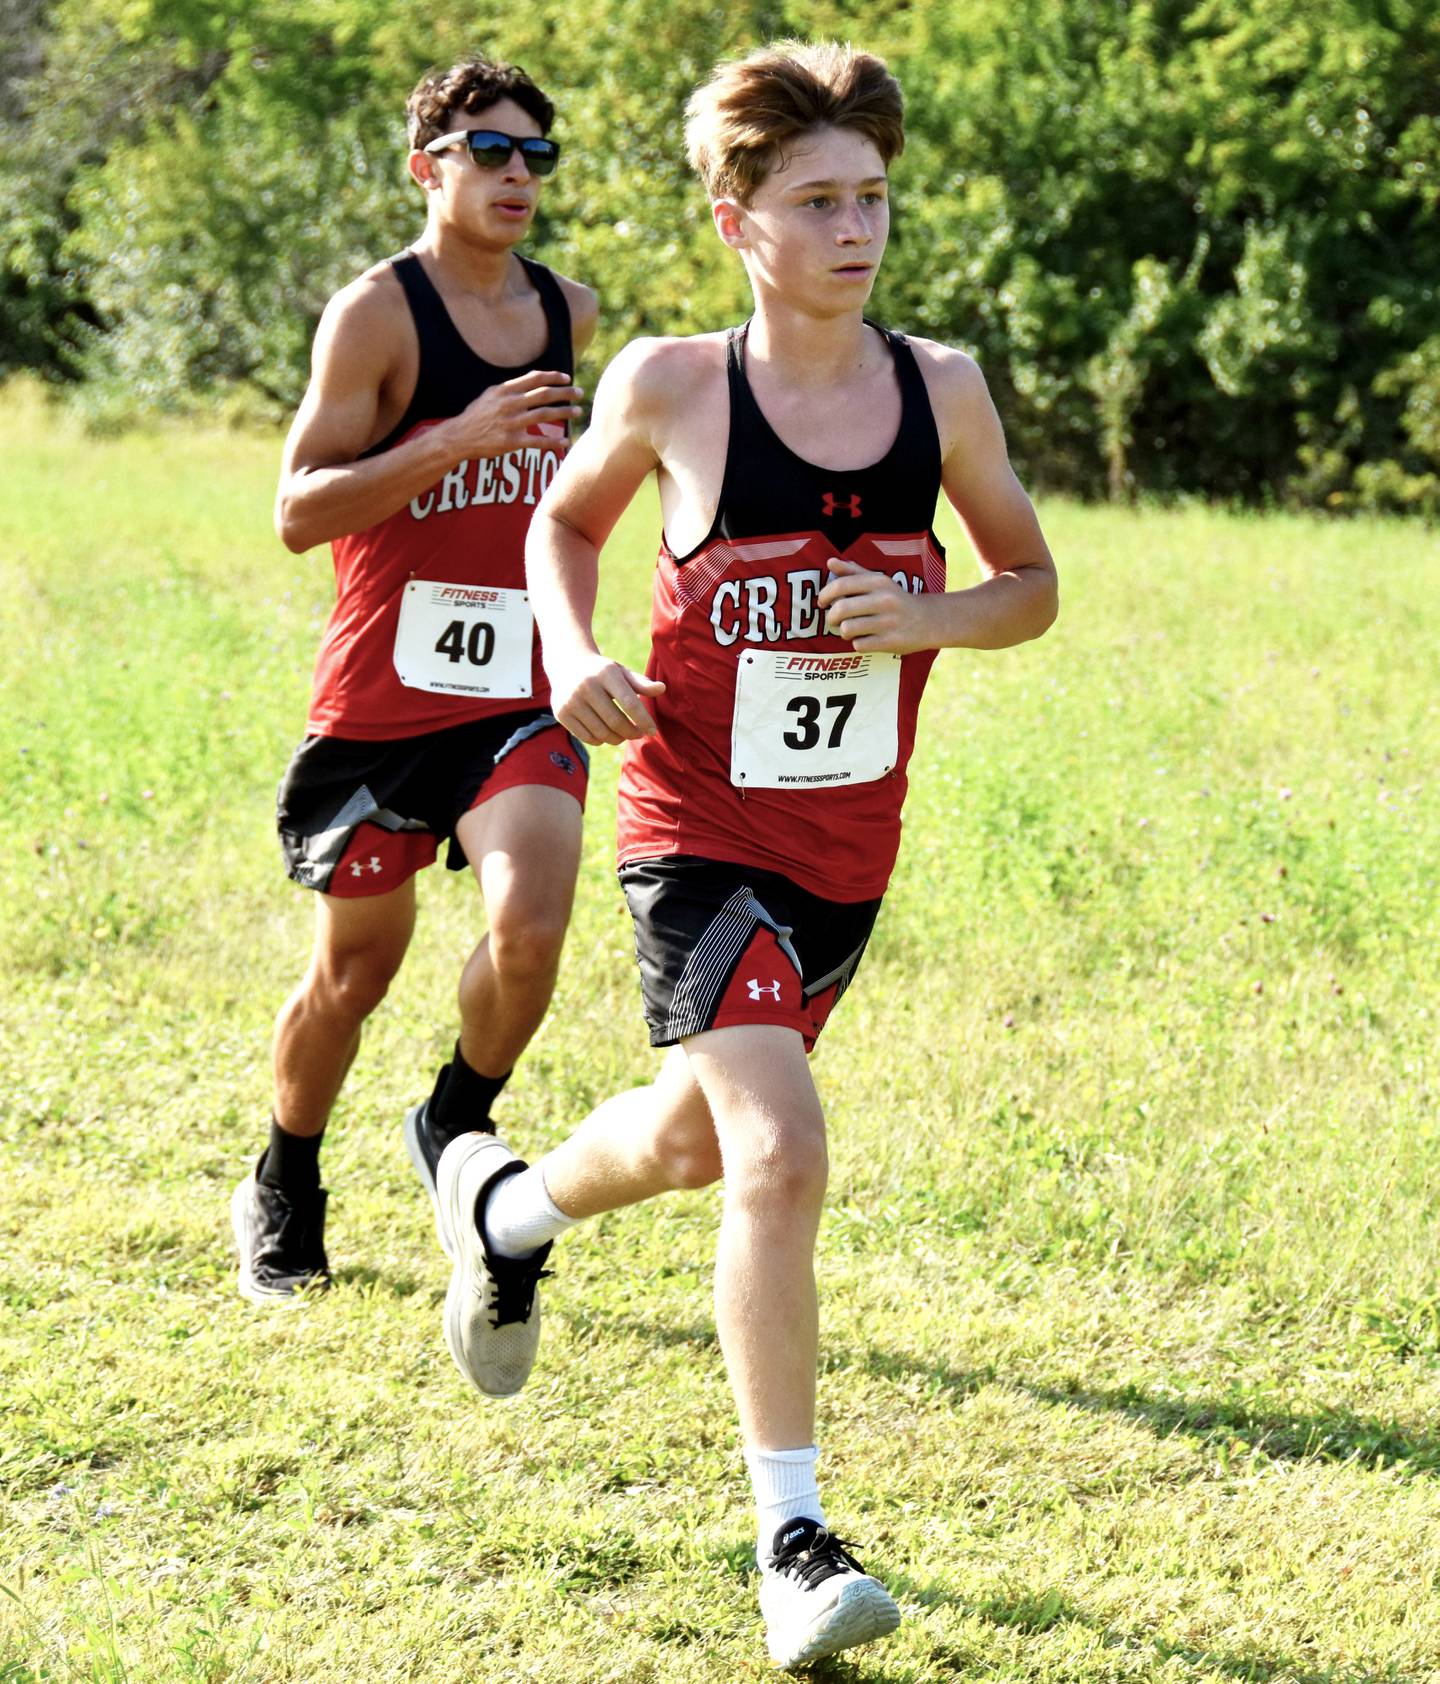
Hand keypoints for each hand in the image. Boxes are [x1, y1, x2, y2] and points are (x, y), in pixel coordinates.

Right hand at [444, 370, 583, 459]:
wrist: (459, 437)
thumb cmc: (476, 415)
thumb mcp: (490, 395)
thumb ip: (510, 388)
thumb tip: (531, 382)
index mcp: (505, 389)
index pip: (535, 378)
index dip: (554, 377)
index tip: (567, 379)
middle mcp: (510, 403)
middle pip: (544, 394)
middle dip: (565, 393)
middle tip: (579, 394)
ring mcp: (511, 422)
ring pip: (545, 414)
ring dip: (564, 412)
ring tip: (577, 412)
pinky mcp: (512, 442)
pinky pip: (538, 441)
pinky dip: (554, 442)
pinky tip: (565, 442)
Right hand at [546, 648, 665, 744]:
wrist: (566, 664)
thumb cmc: (601, 671)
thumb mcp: (621, 672)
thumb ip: (641, 683)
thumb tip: (662, 689)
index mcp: (605, 673)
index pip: (629, 703)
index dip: (643, 720)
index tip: (653, 731)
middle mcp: (586, 686)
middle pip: (616, 722)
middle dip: (631, 732)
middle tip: (638, 734)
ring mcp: (571, 700)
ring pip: (601, 733)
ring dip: (617, 738)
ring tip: (623, 734)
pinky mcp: (561, 713)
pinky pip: (587, 737)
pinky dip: (600, 740)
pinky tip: (606, 733)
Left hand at [818, 558, 933, 653]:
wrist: (928, 621)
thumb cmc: (897, 600)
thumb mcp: (880, 582)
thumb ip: (854, 572)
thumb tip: (831, 562)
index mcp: (879, 582)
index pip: (841, 585)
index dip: (825, 594)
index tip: (822, 602)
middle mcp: (884, 600)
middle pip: (840, 609)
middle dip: (831, 617)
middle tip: (833, 619)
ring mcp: (888, 622)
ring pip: (847, 629)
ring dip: (844, 632)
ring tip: (850, 630)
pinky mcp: (890, 642)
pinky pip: (859, 645)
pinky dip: (858, 643)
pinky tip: (866, 639)